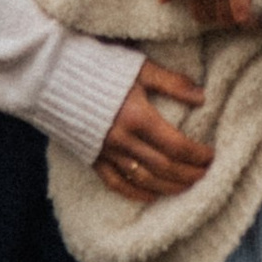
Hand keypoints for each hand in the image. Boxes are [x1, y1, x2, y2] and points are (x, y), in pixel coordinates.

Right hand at [96, 60, 212, 204]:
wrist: (50, 74)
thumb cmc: (97, 64)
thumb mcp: (139, 66)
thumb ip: (171, 82)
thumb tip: (202, 96)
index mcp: (138, 117)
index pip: (177, 145)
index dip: (197, 155)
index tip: (211, 156)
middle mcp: (123, 140)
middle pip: (164, 167)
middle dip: (189, 174)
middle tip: (206, 175)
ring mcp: (105, 152)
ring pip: (144, 180)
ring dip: (169, 187)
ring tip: (187, 187)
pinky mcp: (91, 156)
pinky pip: (115, 183)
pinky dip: (135, 193)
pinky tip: (151, 196)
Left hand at [162, 0, 261, 32]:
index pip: (199, 15)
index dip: (213, 15)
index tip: (225, 10)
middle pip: (215, 19)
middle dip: (226, 18)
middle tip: (239, 10)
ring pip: (228, 20)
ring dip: (238, 19)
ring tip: (249, 12)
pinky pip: (242, 15)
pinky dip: (250, 20)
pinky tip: (256, 18)